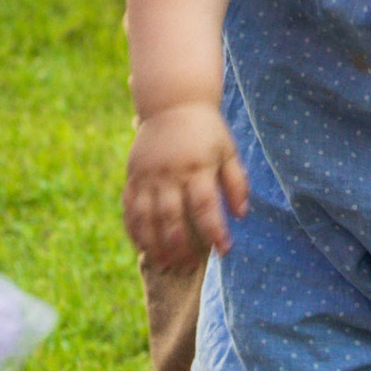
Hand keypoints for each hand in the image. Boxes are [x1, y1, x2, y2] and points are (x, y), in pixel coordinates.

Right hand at [124, 101, 248, 267]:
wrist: (172, 103)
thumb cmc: (206, 131)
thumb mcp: (228, 150)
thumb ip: (236, 182)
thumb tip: (241, 215)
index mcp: (197, 166)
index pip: (205, 206)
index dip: (214, 230)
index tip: (223, 250)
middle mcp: (169, 173)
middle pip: (172, 217)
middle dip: (181, 246)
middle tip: (190, 268)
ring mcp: (147, 175)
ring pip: (146, 217)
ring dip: (154, 244)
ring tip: (165, 265)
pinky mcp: (133, 176)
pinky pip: (129, 208)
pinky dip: (134, 230)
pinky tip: (143, 247)